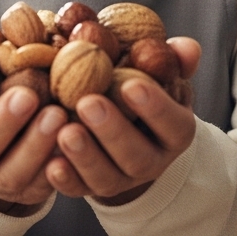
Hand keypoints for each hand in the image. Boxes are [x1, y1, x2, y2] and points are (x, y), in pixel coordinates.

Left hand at [45, 37, 200, 204]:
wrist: (125, 127)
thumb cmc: (143, 89)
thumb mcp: (161, 73)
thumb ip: (173, 59)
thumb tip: (186, 47)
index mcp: (175, 132)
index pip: (174, 124)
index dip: (155, 108)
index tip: (131, 84)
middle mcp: (153, 162)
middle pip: (138, 156)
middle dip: (113, 131)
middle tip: (88, 102)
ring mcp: (122, 179)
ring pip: (107, 178)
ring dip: (86, 156)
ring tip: (65, 131)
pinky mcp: (91, 188)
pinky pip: (79, 190)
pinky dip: (65, 179)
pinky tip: (50, 163)